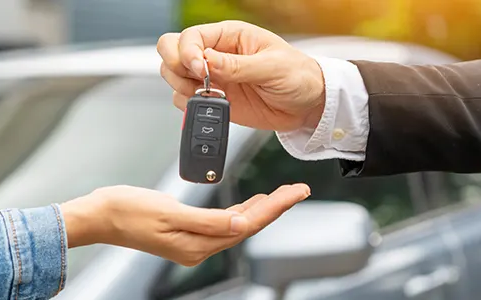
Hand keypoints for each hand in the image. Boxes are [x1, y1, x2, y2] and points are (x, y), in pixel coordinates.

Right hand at [60, 184, 310, 265]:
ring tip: (281, 195)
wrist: (98, 216)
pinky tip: (247, 205)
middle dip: (274, 207)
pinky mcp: (184, 233)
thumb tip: (242, 225)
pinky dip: (238, 212)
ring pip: (236, 225)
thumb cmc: (127, 210)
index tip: (295, 192)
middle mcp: (198, 248)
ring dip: (259, 209)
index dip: (275, 208)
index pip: (247, 225)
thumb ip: (207, 221)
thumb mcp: (168, 212)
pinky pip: (221, 224)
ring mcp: (191, 242)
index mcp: (197, 245)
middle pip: (247, 226)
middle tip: (298, 190)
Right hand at [158, 20, 325, 130]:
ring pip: (173, 76)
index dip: (187, 52)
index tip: (200, 70)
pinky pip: (185, 100)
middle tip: (196, 82)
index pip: (190, 36)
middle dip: (177, 67)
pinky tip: (212, 105)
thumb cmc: (298, 76)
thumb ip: (237, 66)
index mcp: (229, 36)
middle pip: (172, 51)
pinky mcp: (214, 99)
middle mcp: (215, 54)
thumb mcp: (271, 67)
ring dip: (182, 87)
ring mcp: (211, 77)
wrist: (308, 105)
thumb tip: (207, 61)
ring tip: (208, 94)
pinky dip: (190, 106)